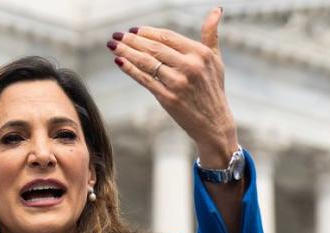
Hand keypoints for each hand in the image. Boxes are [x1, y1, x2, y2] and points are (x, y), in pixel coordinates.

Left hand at [109, 7, 239, 167]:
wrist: (214, 124)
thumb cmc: (213, 91)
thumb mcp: (216, 60)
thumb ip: (211, 34)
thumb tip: (216, 9)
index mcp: (200, 54)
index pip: (167, 37)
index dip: (148, 32)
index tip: (133, 30)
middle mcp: (190, 66)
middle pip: (154, 48)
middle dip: (132, 40)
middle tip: (117, 35)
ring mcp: (178, 83)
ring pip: (147, 62)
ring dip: (126, 52)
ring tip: (113, 45)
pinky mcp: (169, 98)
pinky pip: (145, 79)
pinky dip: (130, 69)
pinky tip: (119, 61)